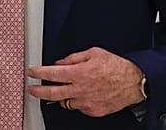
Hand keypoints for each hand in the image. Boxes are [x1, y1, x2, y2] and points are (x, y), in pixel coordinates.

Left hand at [27, 47, 144, 116]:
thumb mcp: (93, 53)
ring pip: (65, 102)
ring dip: (60, 96)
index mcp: (79, 73)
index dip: (38, 73)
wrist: (134, 83)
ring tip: (58, 90)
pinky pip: (78, 107)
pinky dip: (75, 101)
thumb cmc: (116, 67)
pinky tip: (79, 94)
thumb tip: (60, 63)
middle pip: (52, 93)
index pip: (52, 74)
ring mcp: (86, 102)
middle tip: (31, 89)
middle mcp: (81, 89)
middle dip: (38, 91)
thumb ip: (74, 58)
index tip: (31, 72)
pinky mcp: (93, 111)